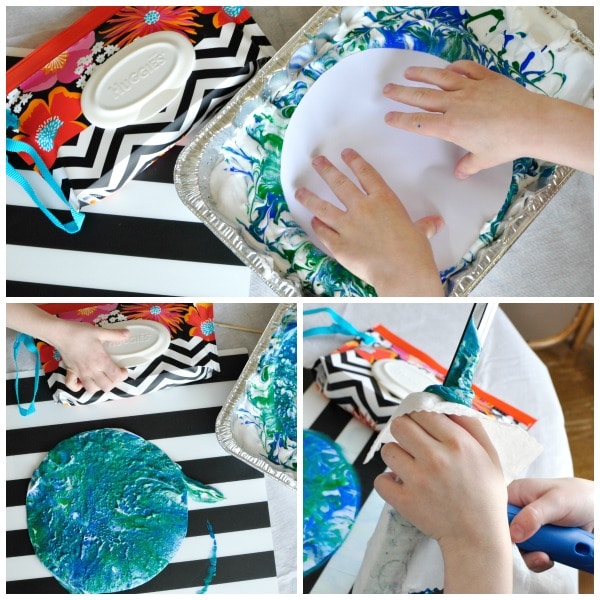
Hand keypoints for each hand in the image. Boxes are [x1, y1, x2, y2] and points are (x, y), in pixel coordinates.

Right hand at [50, 321, 129, 392]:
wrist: (61, 333)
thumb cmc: (81, 332)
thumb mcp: (100, 332)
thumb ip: (115, 334)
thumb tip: (128, 333)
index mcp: (101, 361)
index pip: (115, 376)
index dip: (122, 375)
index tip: (123, 370)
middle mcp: (91, 370)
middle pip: (106, 386)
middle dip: (113, 383)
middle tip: (114, 374)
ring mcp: (80, 373)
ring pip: (91, 389)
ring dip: (98, 386)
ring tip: (102, 378)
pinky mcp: (71, 372)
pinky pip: (73, 386)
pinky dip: (78, 387)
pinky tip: (83, 381)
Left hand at [295, 148, 443, 295]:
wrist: (401, 272)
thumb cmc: (413, 252)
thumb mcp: (420, 233)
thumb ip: (423, 225)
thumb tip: (433, 223)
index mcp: (384, 200)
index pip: (366, 174)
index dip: (354, 162)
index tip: (346, 154)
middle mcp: (362, 209)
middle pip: (340, 184)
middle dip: (327, 170)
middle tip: (317, 161)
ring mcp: (348, 226)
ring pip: (323, 207)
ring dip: (310, 197)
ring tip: (300, 191)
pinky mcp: (339, 245)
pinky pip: (324, 232)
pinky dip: (317, 226)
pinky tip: (313, 221)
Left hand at [374, 412, 511, 592]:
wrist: (477, 538)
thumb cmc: (485, 494)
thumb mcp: (489, 455)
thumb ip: (470, 424)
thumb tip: (448, 401)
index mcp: (457, 442)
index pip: (422, 411)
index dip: (419, 416)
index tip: (421, 424)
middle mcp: (435, 457)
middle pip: (400, 424)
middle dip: (405, 431)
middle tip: (413, 443)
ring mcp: (417, 479)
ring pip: (387, 449)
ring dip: (396, 456)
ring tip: (410, 466)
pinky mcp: (404, 500)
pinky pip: (380, 479)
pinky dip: (388, 482)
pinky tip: (402, 484)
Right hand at [383, 60, 543, 178]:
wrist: (533, 123)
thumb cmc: (507, 144)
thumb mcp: (484, 160)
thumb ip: (468, 166)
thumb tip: (460, 174)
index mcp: (451, 127)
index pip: (419, 123)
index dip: (401, 120)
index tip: (389, 117)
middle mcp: (456, 104)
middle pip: (422, 97)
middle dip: (402, 94)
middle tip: (387, 90)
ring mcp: (470, 88)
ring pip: (439, 78)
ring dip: (421, 74)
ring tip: (408, 72)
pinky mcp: (487, 78)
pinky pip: (467, 69)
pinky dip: (455, 67)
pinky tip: (448, 68)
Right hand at [508, 477, 593, 572]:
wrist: (598, 511)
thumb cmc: (577, 497)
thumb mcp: (556, 502)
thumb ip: (534, 515)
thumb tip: (513, 533)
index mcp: (516, 494)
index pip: (496, 512)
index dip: (499, 527)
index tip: (512, 540)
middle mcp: (519, 510)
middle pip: (507, 532)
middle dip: (522, 545)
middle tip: (538, 550)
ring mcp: (529, 527)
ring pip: (519, 547)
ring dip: (534, 555)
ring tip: (547, 555)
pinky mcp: (540, 541)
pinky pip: (532, 555)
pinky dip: (541, 560)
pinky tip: (550, 558)